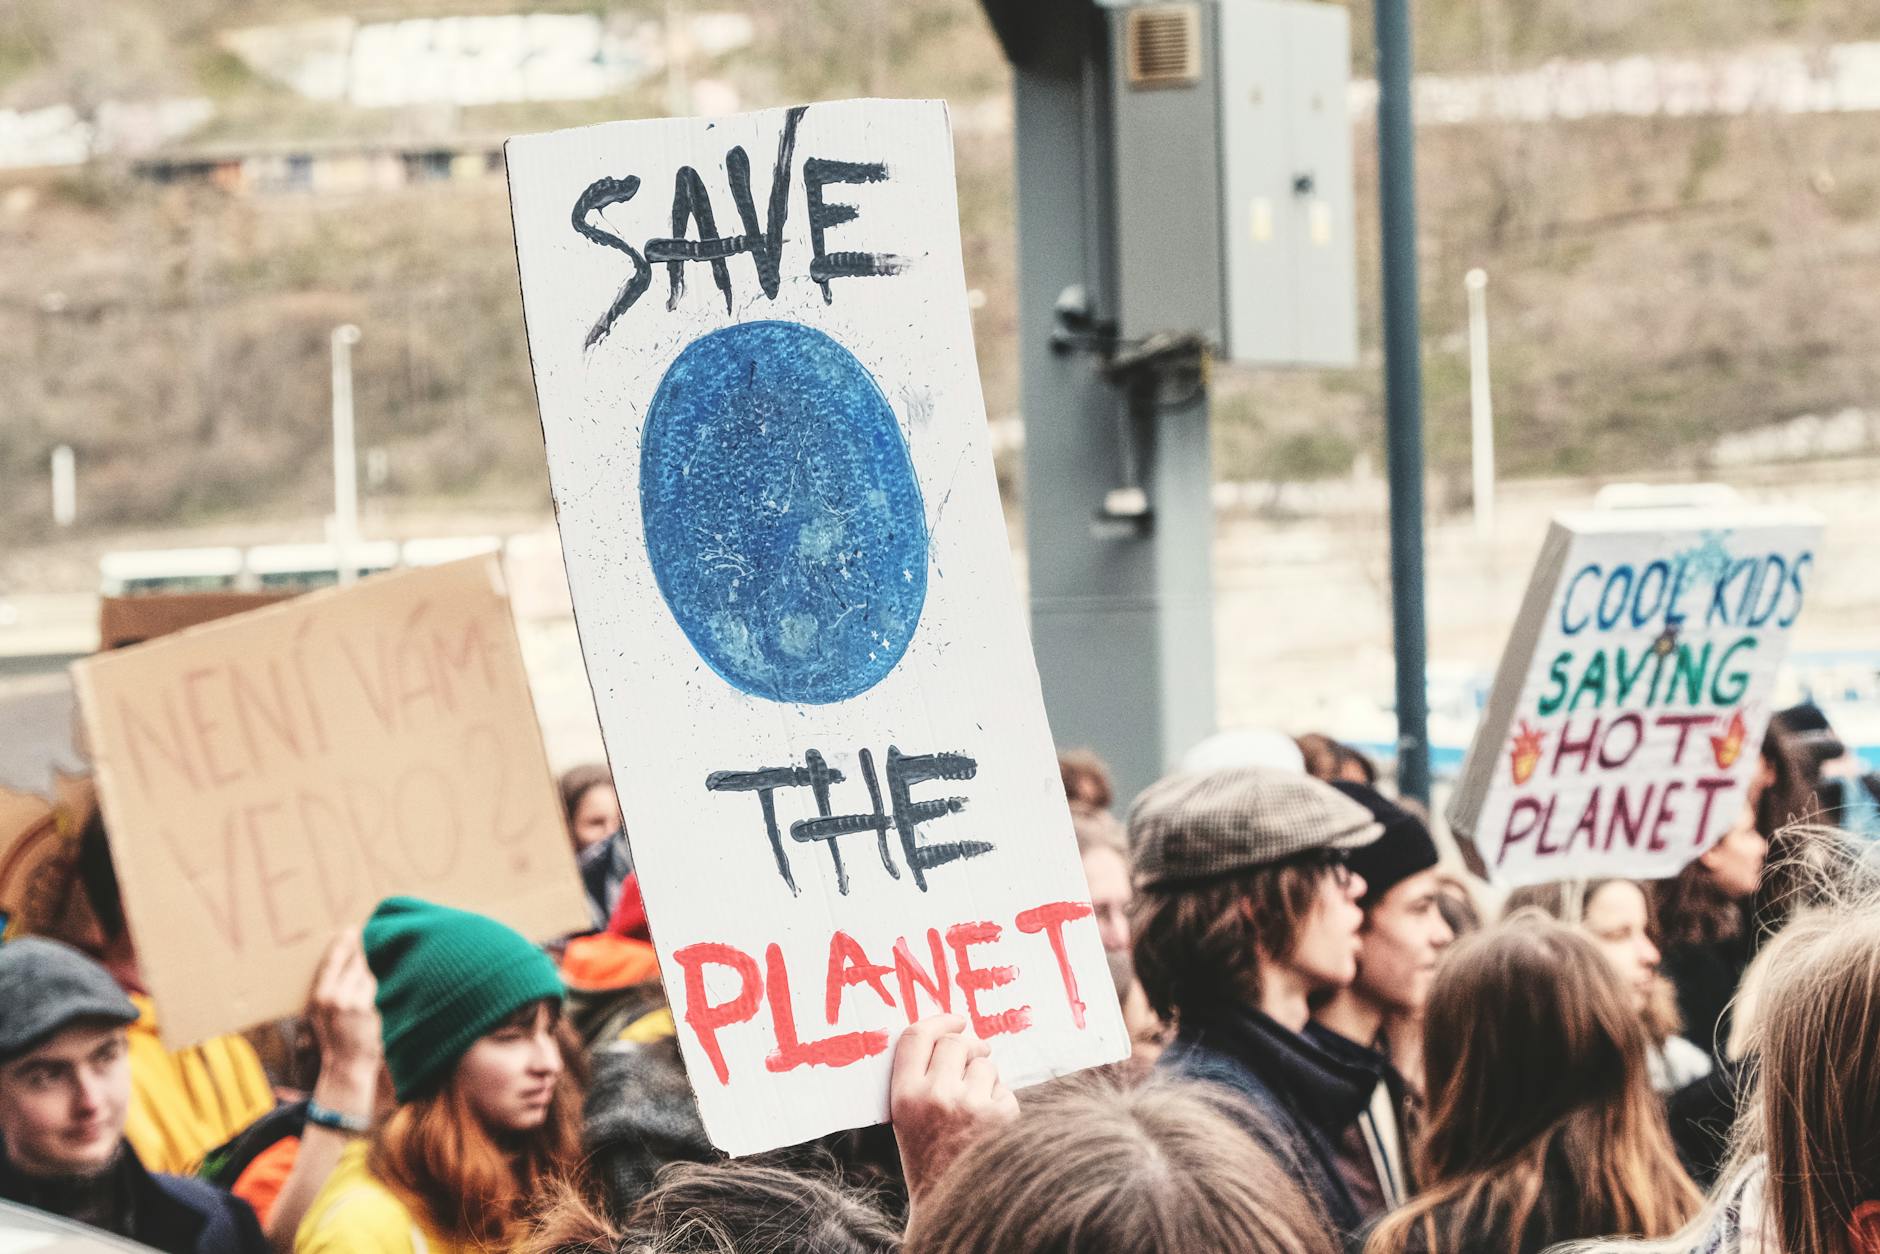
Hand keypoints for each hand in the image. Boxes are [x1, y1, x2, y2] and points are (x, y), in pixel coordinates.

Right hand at [306, 930, 380, 1075]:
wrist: (347, 1067)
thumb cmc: (334, 1041)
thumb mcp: (320, 1016)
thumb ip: (328, 991)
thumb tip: (341, 965)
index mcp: (319, 996)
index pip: (332, 961)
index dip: (343, 943)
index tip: (351, 930)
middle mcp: (334, 996)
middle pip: (354, 961)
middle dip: (364, 947)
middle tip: (372, 933)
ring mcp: (353, 1002)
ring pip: (369, 972)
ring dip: (376, 964)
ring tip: (384, 955)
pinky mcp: (370, 1009)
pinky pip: (379, 986)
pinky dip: (384, 980)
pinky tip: (391, 973)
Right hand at [889, 1014, 1017, 1210]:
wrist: (952, 1206)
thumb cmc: (930, 1160)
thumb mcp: (908, 1119)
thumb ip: (921, 1078)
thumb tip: (957, 1034)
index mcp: (904, 1096)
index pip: (916, 1036)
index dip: (938, 1020)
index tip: (955, 1019)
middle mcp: (935, 1096)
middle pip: (955, 1043)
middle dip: (969, 1047)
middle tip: (976, 1055)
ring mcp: (970, 1105)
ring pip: (985, 1065)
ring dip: (986, 1078)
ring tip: (977, 1109)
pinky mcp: (1000, 1115)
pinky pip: (1005, 1090)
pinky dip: (1002, 1104)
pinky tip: (991, 1128)